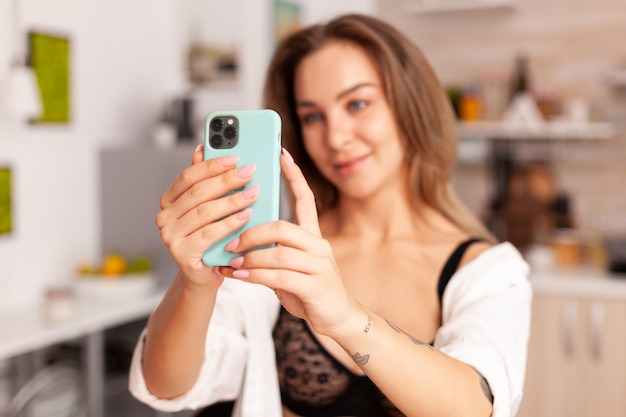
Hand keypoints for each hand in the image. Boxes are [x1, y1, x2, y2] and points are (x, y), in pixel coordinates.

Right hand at [155, 145, 258, 287]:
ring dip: (232, 201)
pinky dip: (230, 223)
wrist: (204, 275)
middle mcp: (164, 217)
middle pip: (199, 192)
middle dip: (227, 180)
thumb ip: (205, 181)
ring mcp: (170, 236)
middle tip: (249, 172)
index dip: (212, 165)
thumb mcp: (208, 208)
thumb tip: (203, 148)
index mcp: (169, 200)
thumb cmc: (209, 239)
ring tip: (253, 193)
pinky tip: (246, 215)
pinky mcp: (182, 253)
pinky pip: (210, 233)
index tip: (235, 158)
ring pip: (205, 212)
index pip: (189, 176)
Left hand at [220, 149, 358, 336]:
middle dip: (252, 232)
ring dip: (250, 256)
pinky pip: (279, 276)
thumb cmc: (310, 290)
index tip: (280, 153)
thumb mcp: (291, 267)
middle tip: (231, 240)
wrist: (337, 318)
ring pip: (278, 252)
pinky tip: (239, 276)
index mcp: (313, 236)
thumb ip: (273, 251)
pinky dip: (255, 275)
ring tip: (231, 260)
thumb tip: (238, 240)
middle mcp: (318, 245)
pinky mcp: (315, 286)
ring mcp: (319, 265)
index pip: (305, 199)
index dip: (293, 176)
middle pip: (282, 226)